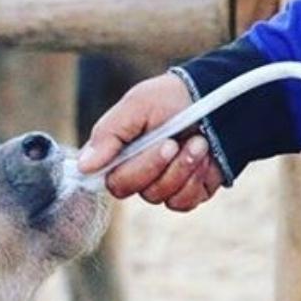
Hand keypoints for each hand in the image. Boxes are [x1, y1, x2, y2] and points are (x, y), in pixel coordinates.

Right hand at [77, 73, 223, 211]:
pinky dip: (195, 179)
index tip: (145, 145)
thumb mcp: (137, 105)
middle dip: (155, 164)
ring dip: (181, 168)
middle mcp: (135, 171)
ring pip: (158, 196)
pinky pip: (182, 202)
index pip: (105, 177)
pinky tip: (204, 159)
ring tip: (198, 142)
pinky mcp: (185, 193)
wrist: (218, 102)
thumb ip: (108, 134)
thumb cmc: (172, 98)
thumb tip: (83, 166)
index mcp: (117, 151)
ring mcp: (160, 185)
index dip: (125, 169)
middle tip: (173, 141)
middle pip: (128, 189)